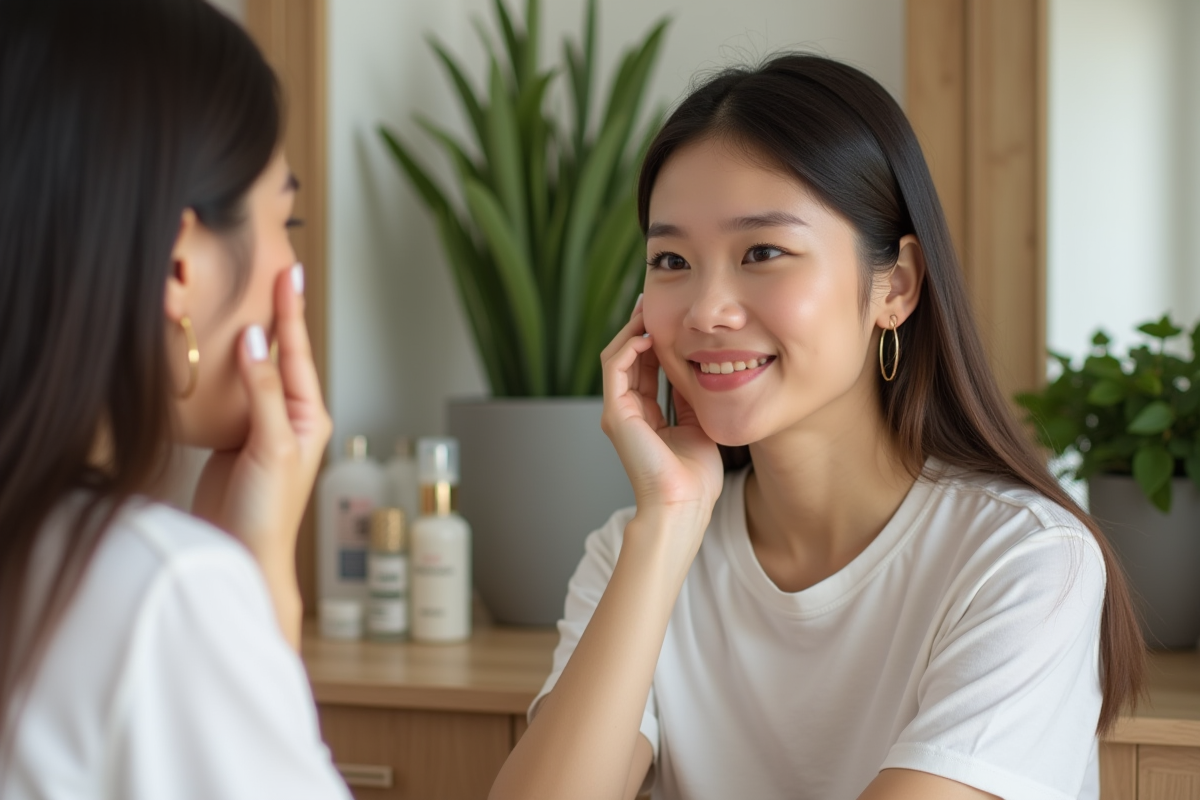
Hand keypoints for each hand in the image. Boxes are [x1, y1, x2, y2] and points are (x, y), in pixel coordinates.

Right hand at [192, 264, 330, 643]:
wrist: (242, 553)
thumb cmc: (267, 513)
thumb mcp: (270, 446)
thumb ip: (263, 393)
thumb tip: (255, 341)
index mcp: (309, 416)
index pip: (297, 353)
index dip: (290, 312)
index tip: (288, 273)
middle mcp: (289, 417)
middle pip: (280, 356)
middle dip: (276, 315)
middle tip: (274, 271)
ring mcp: (261, 426)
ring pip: (254, 371)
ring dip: (251, 338)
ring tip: (247, 299)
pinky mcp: (233, 438)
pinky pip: (232, 392)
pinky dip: (225, 367)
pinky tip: (218, 349)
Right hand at [599, 295, 722, 525]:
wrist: (683, 505)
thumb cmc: (695, 477)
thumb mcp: (699, 424)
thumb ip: (692, 397)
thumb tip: (702, 368)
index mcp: (645, 415)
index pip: (646, 366)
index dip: (657, 340)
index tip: (672, 316)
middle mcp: (628, 411)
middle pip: (630, 357)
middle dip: (641, 327)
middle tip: (655, 301)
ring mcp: (619, 412)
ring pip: (618, 357)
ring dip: (632, 330)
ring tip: (648, 309)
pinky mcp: (616, 414)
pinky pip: (615, 369)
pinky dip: (629, 347)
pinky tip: (648, 334)